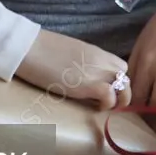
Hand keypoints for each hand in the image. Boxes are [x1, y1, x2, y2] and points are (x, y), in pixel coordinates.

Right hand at [14, 28, 132, 110]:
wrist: (29, 47)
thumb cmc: (42, 49)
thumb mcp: (70, 53)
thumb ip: (83, 62)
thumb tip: (83, 75)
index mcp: (96, 51)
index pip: (120, 65)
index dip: (118, 80)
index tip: (109, 90)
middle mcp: (101, 60)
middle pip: (126, 76)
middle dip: (121, 91)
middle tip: (107, 102)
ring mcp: (96, 71)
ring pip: (124, 86)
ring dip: (118, 99)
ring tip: (103, 106)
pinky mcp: (87, 84)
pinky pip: (110, 95)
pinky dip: (107, 104)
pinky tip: (95, 107)